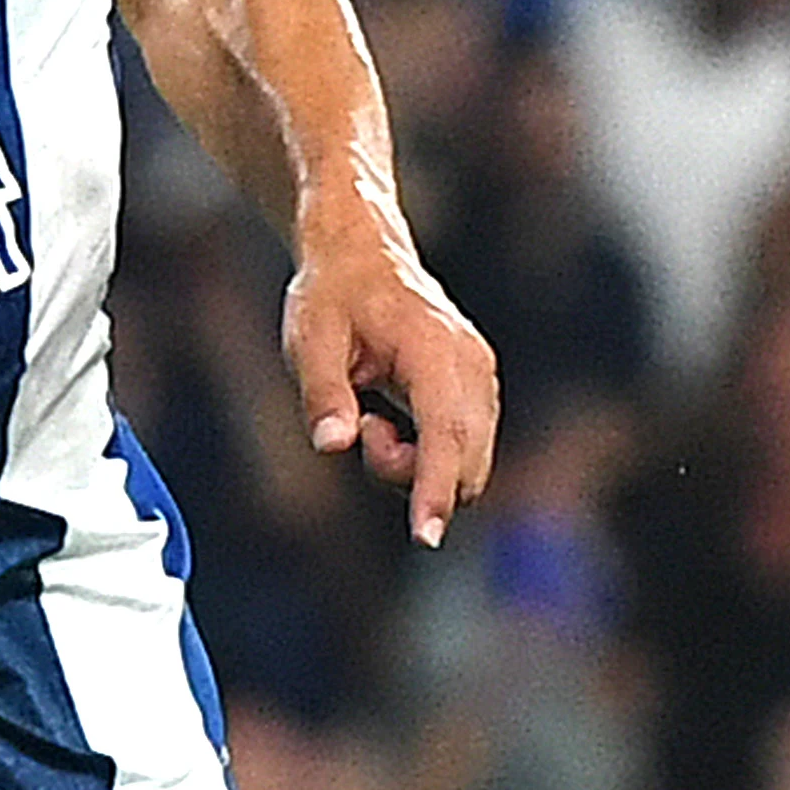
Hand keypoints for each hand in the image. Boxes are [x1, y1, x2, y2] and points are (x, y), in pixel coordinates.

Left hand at [285, 214, 499, 547]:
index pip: (446, 435)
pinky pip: (461, 447)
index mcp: (435, 352)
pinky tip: (386, 420)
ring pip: (467, 462)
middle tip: (364, 429)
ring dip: (416, 465)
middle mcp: (472, 367)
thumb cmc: (333, 295)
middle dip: (411, 475)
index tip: (425, 537)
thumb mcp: (310, 340)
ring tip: (370, 419)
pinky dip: (425, 454)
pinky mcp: (475, 389)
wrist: (362, 253)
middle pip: (465, 462)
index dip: (434, 490)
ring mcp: (480, 377)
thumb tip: (333, 445)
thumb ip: (322, 394)